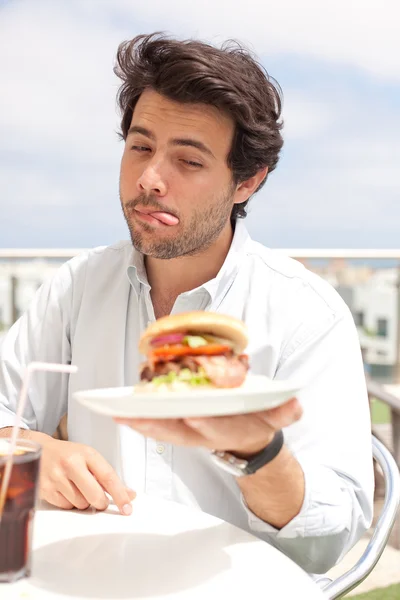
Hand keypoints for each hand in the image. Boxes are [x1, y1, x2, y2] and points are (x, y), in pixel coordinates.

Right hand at [31, 432, 135, 513]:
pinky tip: (66, 490)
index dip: (120, 494)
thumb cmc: (68, 455)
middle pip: (95, 495)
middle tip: (100, 499)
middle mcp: (71, 464)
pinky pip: (66, 507)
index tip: (128, 506)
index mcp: (87, 453)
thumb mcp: (90, 457)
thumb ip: (108, 475)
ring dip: (84, 501)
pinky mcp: (46, 489)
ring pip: (81, 504)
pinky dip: (70, 503)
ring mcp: (57, 477)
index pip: (108, 476)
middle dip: (101, 502)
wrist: (39, 449)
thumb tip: (129, 495)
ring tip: (77, 488)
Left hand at [114, 397, 301, 456]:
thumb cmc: (257, 419)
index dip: (206, 422)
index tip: (193, 416)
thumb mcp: (277, 415)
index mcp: (229, 427)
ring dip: (140, 422)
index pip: (217, 426)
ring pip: (162, 429)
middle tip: (136, 415)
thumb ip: (286, 410)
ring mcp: (188, 433)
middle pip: (180, 429)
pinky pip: (154, 426)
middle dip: (159, 423)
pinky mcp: (177, 428)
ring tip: (117, 413)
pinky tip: (117, 412)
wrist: (247, 438)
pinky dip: (137, 420)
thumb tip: (297, 405)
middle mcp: (205, 432)